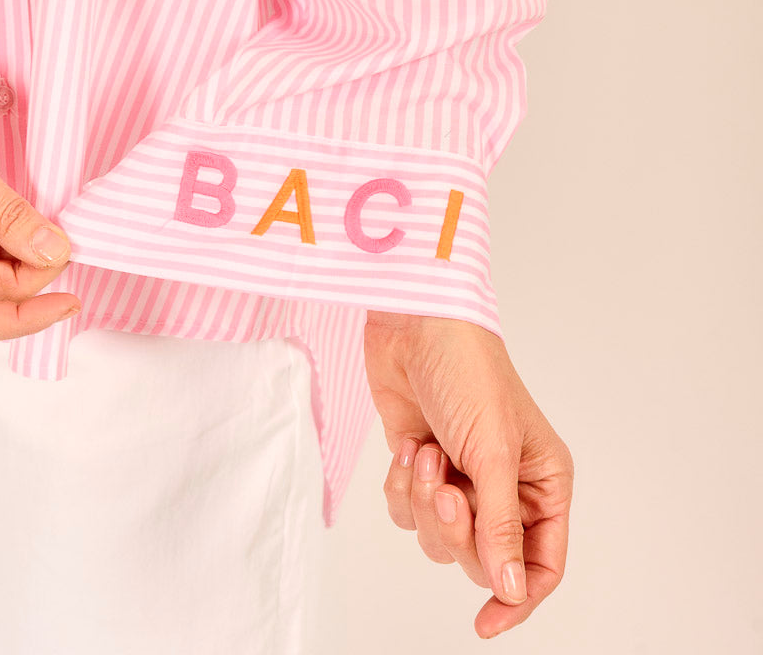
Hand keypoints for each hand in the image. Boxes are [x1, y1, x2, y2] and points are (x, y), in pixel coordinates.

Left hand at [364, 311, 572, 639]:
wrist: (414, 322)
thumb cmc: (469, 371)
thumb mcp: (492, 452)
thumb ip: (500, 526)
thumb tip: (512, 588)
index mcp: (543, 483)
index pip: (542, 564)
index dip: (518, 597)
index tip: (486, 621)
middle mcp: (505, 487)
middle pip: (482, 557)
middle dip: (455, 527)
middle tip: (445, 483)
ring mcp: (460, 476)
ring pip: (439, 538)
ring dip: (423, 501)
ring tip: (425, 452)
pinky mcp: (420, 465)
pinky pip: (407, 511)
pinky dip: (401, 485)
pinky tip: (408, 444)